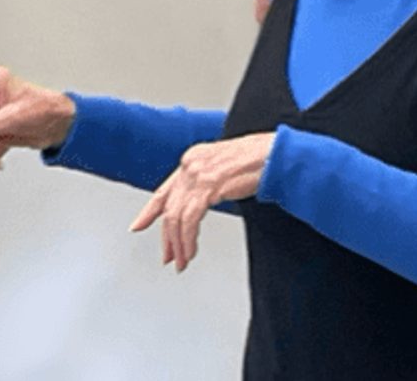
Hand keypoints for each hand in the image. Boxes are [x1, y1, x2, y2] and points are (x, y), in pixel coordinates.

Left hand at [130, 133, 275, 271]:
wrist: (277, 154)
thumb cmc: (261, 160)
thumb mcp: (226, 168)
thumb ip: (208, 182)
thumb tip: (198, 204)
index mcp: (193, 158)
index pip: (165, 189)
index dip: (149, 211)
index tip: (138, 226)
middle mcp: (191, 163)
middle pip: (169, 208)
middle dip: (168, 238)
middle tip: (169, 257)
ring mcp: (198, 173)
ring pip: (176, 217)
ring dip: (179, 244)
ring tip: (182, 261)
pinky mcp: (208, 185)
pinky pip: (189, 220)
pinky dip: (188, 239)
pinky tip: (191, 251)